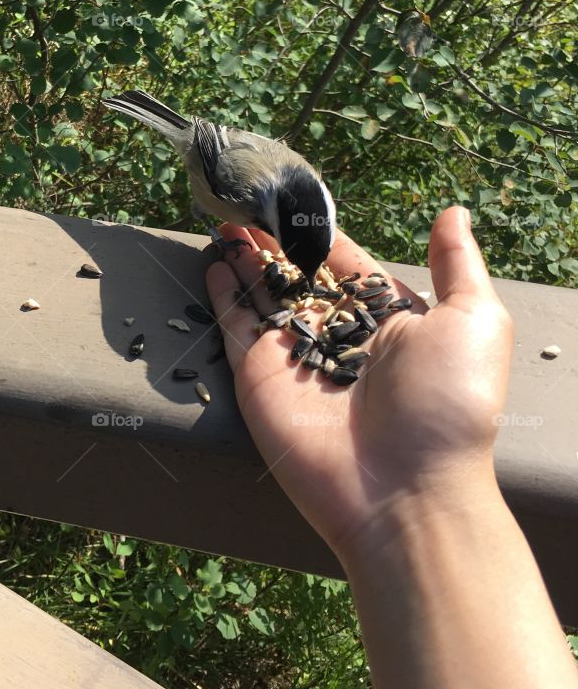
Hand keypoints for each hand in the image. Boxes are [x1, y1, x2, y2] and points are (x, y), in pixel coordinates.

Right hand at [205, 206, 513, 566]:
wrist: (405, 489)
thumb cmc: (448, 403)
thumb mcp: (473, 320)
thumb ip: (456, 264)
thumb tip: (453, 212)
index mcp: (388, 320)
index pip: (348, 265)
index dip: (322, 234)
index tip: (298, 199)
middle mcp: (339, 336)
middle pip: (300, 278)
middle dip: (276, 242)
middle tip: (251, 201)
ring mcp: (297, 357)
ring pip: (264, 295)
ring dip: (245, 259)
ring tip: (226, 219)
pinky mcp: (260, 378)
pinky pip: (237, 328)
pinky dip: (223, 295)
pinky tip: (214, 263)